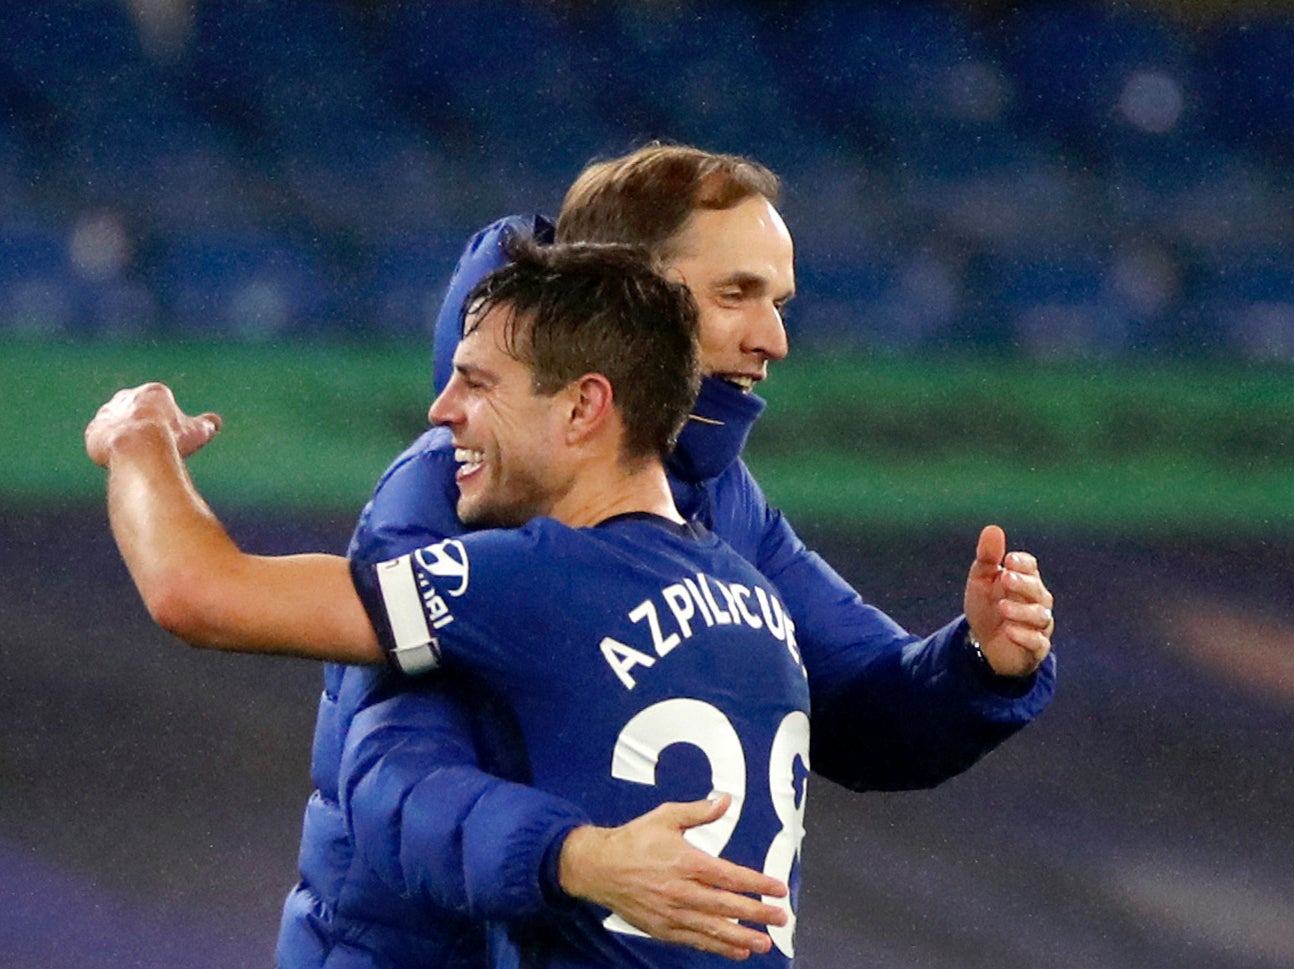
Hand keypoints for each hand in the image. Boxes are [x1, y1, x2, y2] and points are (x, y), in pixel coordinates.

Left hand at [85, 382, 220, 466]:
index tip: (171, 437)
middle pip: (135, 411)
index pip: (159, 404)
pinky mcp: (93, 431)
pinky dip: (109, 449)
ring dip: (124, 437)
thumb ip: (206, 425)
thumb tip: (215, 423)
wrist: (138, 447)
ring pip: (116, 425)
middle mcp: (126, 398)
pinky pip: (100, 439)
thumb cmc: (170, 438)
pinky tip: (120, 460)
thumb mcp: (197, 432)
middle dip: (142, 426)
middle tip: (153, 446)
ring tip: (136, 456)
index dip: (167, 422)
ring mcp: (107, 414)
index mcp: (153, 393)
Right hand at [558, 794, 787, 960]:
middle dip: (758, 913)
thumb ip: (698, 811)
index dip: (758, 883)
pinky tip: (736, 950)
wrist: (598, 867)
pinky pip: (695, 940)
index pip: (730, 876)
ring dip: (742, 937)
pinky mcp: (663, 928)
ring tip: (765, 943)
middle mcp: (682, 890)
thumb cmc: (633, 840)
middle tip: (781, 918)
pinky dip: (717, 947)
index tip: (778, 889)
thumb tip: (725, 800)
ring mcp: (672, 913)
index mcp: (686, 861)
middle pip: (727, 905)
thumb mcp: (666, 817)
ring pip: (714, 928)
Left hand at [963, 524, 1053, 677]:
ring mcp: (1039, 626)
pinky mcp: (1036, 648)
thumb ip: (987, 557)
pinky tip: (1010, 631)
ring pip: (1040, 616)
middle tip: (1006, 579)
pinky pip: (1038, 643)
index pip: (1031, 567)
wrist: (985, 644)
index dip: (1023, 563)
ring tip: (1002, 607)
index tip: (1009, 560)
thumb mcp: (981, 581)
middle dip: (1023, 584)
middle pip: (1038, 590)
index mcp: (1025, 581)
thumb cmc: (987, 607)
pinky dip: (1026, 637)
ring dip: (1022, 611)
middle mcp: (1037, 602)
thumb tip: (993, 529)